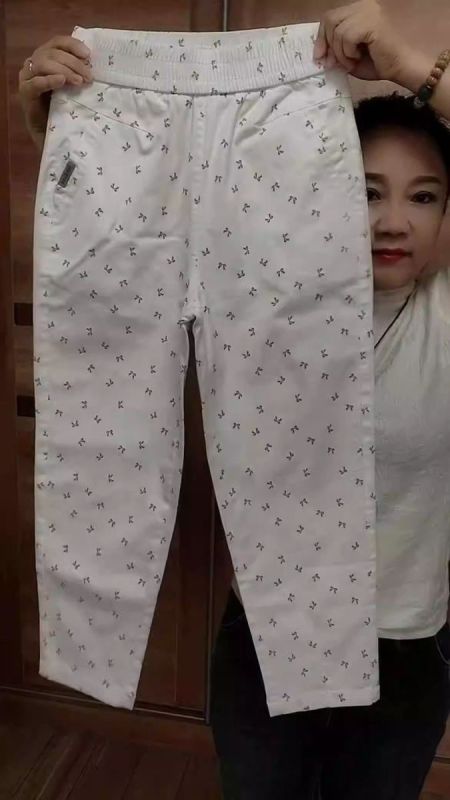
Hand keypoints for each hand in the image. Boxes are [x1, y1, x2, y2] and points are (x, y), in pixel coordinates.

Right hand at [18, 36, 92, 150]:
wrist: (53, 133)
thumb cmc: (65, 107)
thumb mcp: (74, 86)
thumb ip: (78, 72)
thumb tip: (92, 62)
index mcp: (47, 56)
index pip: (58, 42)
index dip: (72, 45)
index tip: (88, 54)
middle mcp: (35, 62)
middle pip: (52, 53)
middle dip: (73, 63)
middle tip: (88, 76)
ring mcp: (27, 76)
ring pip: (43, 63)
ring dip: (64, 70)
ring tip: (78, 81)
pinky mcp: (25, 92)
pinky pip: (35, 83)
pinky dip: (49, 80)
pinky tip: (61, 81)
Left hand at [313, 0, 411, 83]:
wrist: (398, 68)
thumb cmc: (377, 63)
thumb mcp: (348, 56)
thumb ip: (335, 50)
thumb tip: (319, 54)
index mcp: (357, 10)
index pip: (330, 17)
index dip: (321, 37)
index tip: (319, 57)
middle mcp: (363, 6)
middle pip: (330, 19)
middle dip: (327, 44)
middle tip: (333, 63)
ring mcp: (368, 12)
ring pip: (337, 31)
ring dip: (340, 53)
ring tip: (351, 62)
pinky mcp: (371, 22)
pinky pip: (347, 36)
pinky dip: (348, 52)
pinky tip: (358, 58)